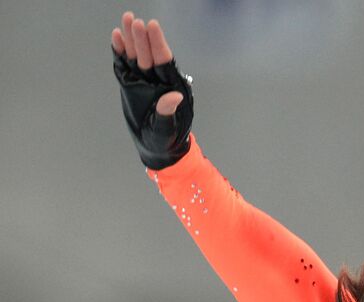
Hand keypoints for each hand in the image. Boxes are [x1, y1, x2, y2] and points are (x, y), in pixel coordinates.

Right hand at [111, 11, 192, 168]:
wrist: (158, 149)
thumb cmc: (166, 140)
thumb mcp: (166, 129)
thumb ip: (168, 112)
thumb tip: (174, 95)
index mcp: (170, 88)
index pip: (164, 61)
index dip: (158, 43)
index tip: (153, 26)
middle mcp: (157, 81)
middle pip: (148, 55)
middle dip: (141, 37)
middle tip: (133, 19)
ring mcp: (143, 82)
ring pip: (136, 56)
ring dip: (130, 39)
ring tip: (125, 20)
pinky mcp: (131, 85)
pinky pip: (124, 66)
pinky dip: (120, 52)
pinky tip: (117, 37)